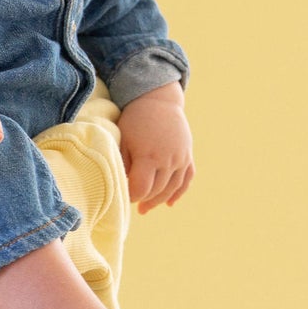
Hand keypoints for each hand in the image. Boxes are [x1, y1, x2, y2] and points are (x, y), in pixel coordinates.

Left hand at [117, 82, 193, 211]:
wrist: (158, 101)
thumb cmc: (134, 121)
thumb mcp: (123, 140)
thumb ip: (122, 164)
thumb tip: (119, 185)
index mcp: (149, 157)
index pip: (141, 189)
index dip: (131, 196)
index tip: (122, 196)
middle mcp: (169, 160)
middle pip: (157, 191)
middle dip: (143, 199)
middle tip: (131, 204)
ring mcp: (181, 158)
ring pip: (172, 188)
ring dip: (159, 200)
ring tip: (145, 207)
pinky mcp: (188, 156)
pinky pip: (187, 179)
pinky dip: (179, 193)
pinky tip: (169, 203)